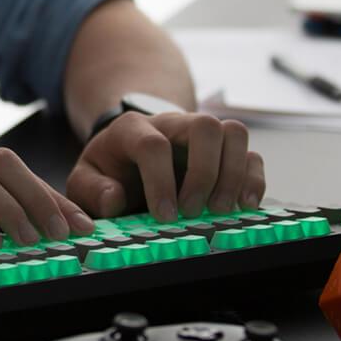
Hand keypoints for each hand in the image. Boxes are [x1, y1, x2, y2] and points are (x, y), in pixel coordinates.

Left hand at [66, 112, 264, 222]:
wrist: (128, 156)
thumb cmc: (110, 170)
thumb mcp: (86, 179)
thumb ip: (92, 190)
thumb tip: (114, 200)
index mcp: (133, 128)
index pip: (154, 145)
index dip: (160, 182)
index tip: (164, 216)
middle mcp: (173, 124)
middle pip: (204, 126)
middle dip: (204, 173)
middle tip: (194, 211)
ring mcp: (202, 135)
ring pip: (234, 132)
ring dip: (233, 174)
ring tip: (220, 210)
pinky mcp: (224, 152)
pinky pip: (251, 153)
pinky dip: (253, 179)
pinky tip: (244, 205)